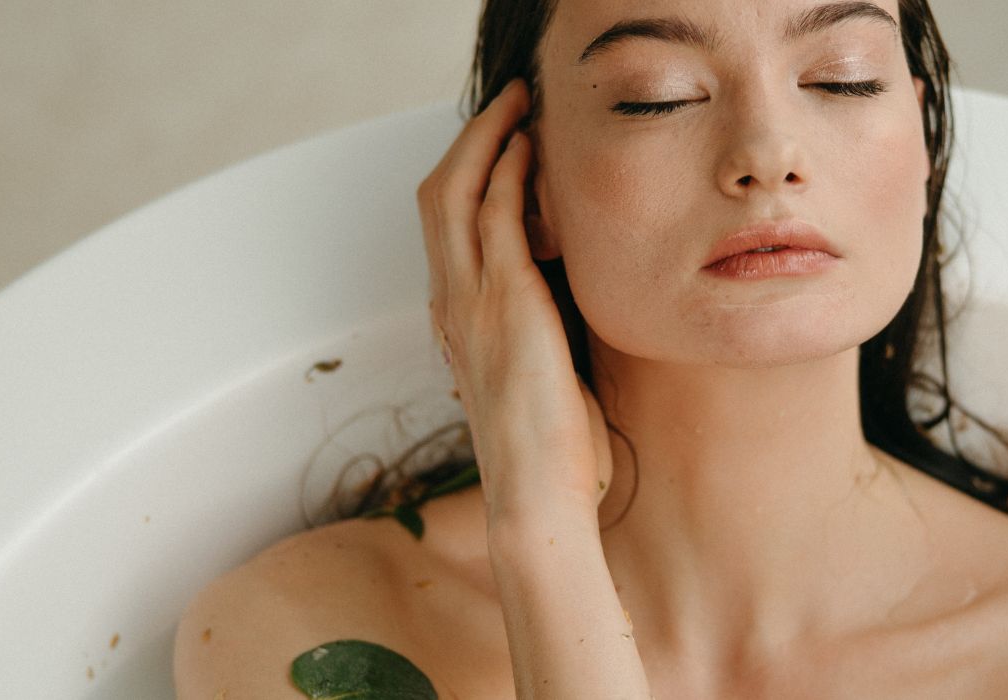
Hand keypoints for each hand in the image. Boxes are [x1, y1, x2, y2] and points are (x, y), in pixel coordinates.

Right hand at [417, 78, 612, 523]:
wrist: (538, 493)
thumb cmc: (548, 449)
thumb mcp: (538, 378)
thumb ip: (540, 332)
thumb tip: (569, 305)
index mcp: (457, 320)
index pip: (447, 228)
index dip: (469, 176)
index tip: (505, 145)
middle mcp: (452, 303)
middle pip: (437, 194)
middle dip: (471, 139)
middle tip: (510, 105)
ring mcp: (471, 299)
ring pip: (456, 190)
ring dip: (488, 138)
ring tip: (521, 106)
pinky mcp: (506, 301)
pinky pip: (495, 214)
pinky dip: (509, 172)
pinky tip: (534, 149)